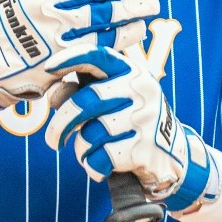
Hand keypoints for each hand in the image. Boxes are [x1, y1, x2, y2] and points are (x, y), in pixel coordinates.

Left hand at [44, 48, 219, 212]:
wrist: (172, 154)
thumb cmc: (131, 120)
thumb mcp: (114, 98)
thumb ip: (84, 91)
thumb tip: (55, 95)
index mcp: (131, 72)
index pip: (98, 56)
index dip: (71, 58)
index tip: (49, 67)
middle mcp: (141, 91)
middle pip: (87, 101)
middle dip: (61, 124)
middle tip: (52, 140)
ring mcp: (145, 119)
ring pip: (91, 134)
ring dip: (81, 148)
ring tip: (89, 151)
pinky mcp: (143, 148)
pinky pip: (100, 157)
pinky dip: (92, 165)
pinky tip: (99, 165)